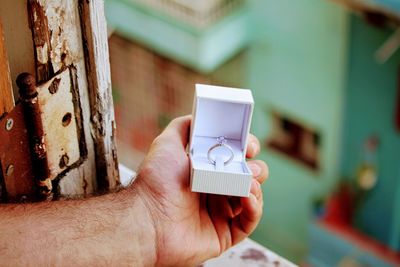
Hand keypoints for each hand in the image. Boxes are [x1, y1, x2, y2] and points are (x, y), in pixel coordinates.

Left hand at [135, 116, 268, 266]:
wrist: (147, 217)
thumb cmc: (156, 181)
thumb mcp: (167, 143)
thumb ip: (184, 126)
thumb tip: (199, 115)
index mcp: (207, 171)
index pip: (236, 159)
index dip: (247, 149)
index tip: (249, 146)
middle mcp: (216, 190)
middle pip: (249, 176)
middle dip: (256, 168)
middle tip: (248, 166)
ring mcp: (221, 213)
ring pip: (253, 197)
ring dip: (256, 186)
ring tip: (247, 182)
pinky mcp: (225, 234)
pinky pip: (249, 222)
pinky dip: (255, 207)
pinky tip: (247, 197)